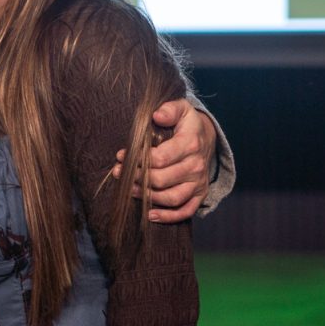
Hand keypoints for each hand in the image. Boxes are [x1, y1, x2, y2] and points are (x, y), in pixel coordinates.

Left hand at [113, 98, 215, 223]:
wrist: (205, 137)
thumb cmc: (186, 123)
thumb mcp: (181, 108)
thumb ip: (169, 109)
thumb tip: (157, 116)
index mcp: (190, 144)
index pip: (160, 158)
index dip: (137, 160)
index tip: (121, 156)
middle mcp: (196, 166)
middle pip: (162, 180)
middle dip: (136, 178)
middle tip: (119, 173)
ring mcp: (198, 183)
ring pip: (171, 198)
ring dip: (147, 197)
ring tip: (129, 190)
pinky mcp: (199, 194)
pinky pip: (185, 211)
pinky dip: (169, 217)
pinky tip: (150, 215)